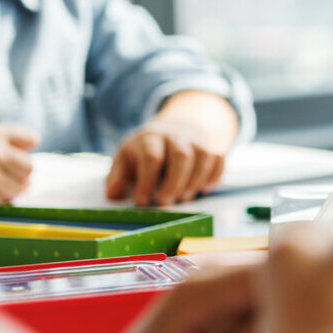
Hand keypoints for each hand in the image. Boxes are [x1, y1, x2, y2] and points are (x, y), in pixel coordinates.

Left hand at [106, 117, 227, 205]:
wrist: (174, 129)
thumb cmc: (145, 151)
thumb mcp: (125, 159)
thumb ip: (117, 177)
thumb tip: (113, 195)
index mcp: (150, 138)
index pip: (152, 157)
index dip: (147, 181)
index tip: (141, 201)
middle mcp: (176, 136)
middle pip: (181, 155)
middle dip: (174, 182)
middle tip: (164, 203)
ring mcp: (196, 141)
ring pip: (203, 156)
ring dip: (195, 181)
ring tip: (184, 198)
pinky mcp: (212, 148)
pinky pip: (219, 159)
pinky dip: (214, 176)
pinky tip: (204, 189)